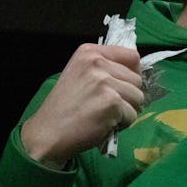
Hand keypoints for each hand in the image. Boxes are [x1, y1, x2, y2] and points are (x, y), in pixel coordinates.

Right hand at [20, 44, 143, 168]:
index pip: (131, 56)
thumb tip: (137, 74)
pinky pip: (132, 114)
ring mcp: (104, 82)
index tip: (123, 86)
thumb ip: (104, 69)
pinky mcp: (111, 102)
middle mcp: (97, 62)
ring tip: (105, 116)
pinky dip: (122, 124)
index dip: (133, 73)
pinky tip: (103, 124)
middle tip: (108, 107)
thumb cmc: (66, 108)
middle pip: (137, 79)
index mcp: (89, 52)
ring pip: (138, 97)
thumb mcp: (80, 75)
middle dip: (128, 96)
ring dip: (127, 111)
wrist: (47, 133)